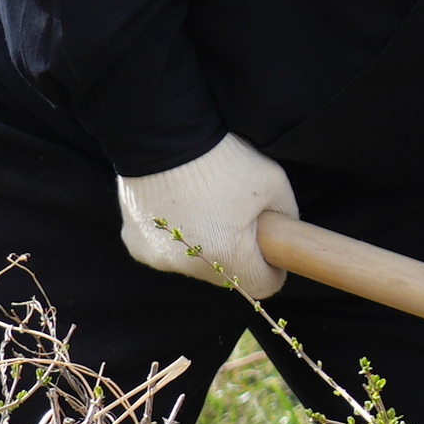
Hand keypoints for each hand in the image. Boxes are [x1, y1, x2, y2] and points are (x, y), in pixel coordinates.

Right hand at [116, 134, 294, 300]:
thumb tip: (284, 238)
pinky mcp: (136, 245)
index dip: (274, 269)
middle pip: (226, 276)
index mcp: (228, 256)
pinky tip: (180, 207)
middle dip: (238, 255)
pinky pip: (166, 251)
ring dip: (205, 246)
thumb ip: (286, 218)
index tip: (273, 251)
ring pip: (195, 264)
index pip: (263, 286)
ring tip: (207, 208)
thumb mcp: (274, 184)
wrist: (163, 138)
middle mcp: (189, 265)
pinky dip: (177, 236)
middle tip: (239, 219)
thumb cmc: (223, 160)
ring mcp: (158, 257)